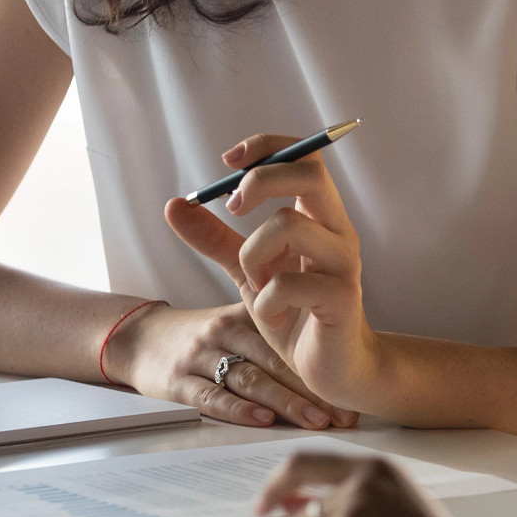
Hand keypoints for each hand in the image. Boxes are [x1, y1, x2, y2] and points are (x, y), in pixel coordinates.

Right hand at [104, 301, 357, 429]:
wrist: (137, 337)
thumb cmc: (200, 334)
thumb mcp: (236, 318)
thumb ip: (277, 330)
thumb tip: (332, 354)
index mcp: (245, 315)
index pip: (289, 340)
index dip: (321, 367)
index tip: (350, 392)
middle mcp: (225, 332)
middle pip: (275, 361)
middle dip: (313, 389)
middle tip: (343, 413)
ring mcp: (201, 357)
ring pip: (249, 380)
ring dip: (286, 402)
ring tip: (316, 420)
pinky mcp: (178, 382)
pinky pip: (211, 396)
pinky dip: (238, 409)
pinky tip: (263, 420)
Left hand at [165, 134, 381, 406]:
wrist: (332, 369)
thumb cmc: (296, 313)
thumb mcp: (248, 270)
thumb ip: (215, 238)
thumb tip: (174, 205)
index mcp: (318, 216)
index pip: (304, 155)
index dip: (267, 146)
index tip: (229, 161)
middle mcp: (336, 230)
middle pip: (309, 174)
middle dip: (261, 181)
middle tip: (233, 209)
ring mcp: (343, 263)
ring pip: (290, 226)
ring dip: (254, 255)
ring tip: (256, 286)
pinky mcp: (342, 299)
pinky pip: (290, 284)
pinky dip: (267, 302)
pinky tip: (272, 319)